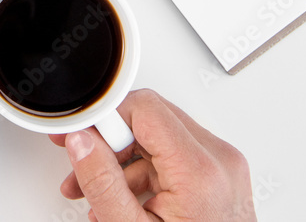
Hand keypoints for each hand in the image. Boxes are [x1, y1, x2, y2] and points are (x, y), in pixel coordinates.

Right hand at [49, 89, 254, 221]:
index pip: (145, 109)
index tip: (82, 133)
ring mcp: (223, 167)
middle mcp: (219, 161)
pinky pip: (173, 156)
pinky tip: (123, 196)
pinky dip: (144, 171)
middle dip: (110, 140)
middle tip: (81, 158)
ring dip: (123, 159)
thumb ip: (104, 184)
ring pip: (159, 137)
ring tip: (97, 191)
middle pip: (151, 119)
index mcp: (200, 171)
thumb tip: (83, 143)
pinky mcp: (220, 175)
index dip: (106, 118)